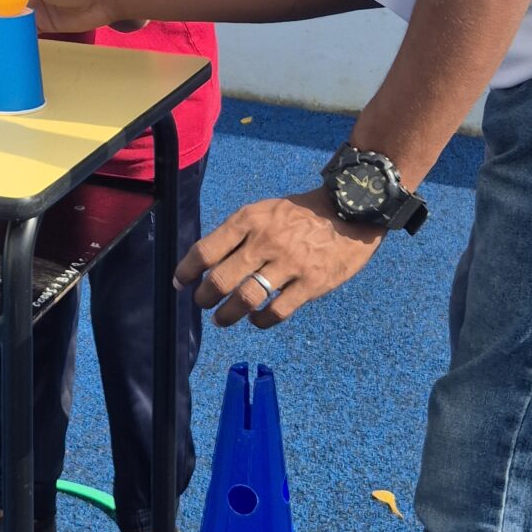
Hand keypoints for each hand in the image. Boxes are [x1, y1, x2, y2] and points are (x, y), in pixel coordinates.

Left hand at [176, 191, 381, 327]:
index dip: (187, 271)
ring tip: (221, 319)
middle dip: (205, 297)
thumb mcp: (264, 210)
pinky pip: (276, 311)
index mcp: (250, 220)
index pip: (206, 250)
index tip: (180, 283)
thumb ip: (238, 233)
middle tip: (203, 302)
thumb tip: (207, 262)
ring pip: (245, 299)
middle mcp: (266, 241)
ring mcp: (289, 263)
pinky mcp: (311, 283)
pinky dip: (260, 320)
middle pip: (221, 279)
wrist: (351, 210)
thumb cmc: (301, 214)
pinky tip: (256, 319)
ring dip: (227, 315)